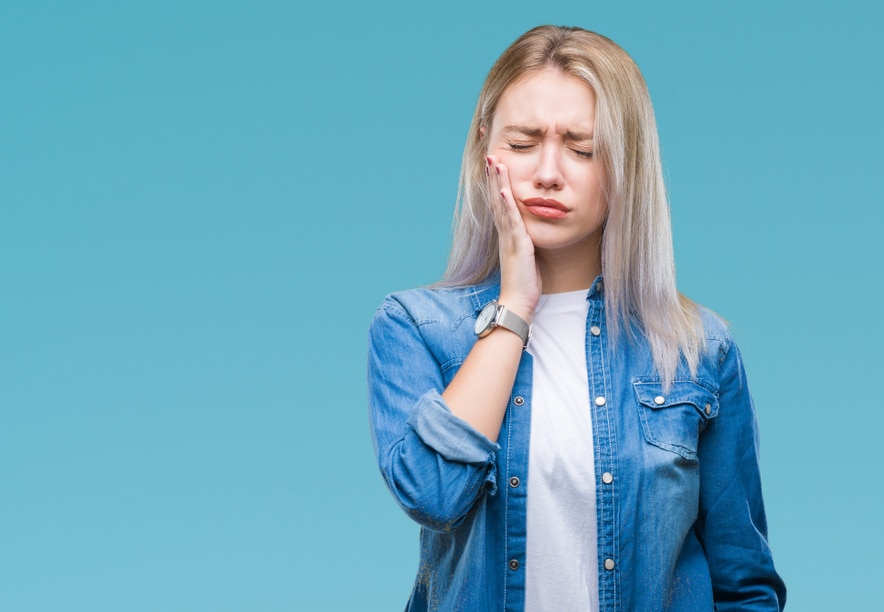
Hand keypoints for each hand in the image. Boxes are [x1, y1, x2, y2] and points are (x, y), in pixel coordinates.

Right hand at [486, 155, 540, 321]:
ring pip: (502, 205)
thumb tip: (531, 230)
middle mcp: (505, 233)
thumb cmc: (524, 282)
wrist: (518, 302)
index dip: (498, 184)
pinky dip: (507, 205)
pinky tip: (505, 191)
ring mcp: (509, 238)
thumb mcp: (527, 255)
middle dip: (495, 176)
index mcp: (508, 234)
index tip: (497, 166)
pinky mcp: (517, 245)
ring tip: (496, 163)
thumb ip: (527, 240)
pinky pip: (511, 221)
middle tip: (491, 156)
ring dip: (498, 183)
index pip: (501, 203)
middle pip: (497, 198)